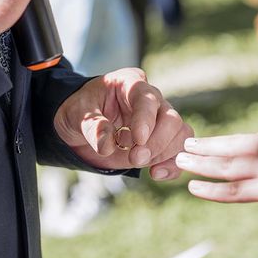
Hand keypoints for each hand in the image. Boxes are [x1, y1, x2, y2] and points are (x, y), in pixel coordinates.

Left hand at [55, 68, 193, 180]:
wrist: (81, 127)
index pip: (147, 99)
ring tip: (138, 162)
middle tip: (135, 158)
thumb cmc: (81, 112)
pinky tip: (155, 173)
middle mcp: (151, 99)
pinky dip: (172, 165)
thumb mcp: (76, 114)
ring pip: (180, 135)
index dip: (146, 120)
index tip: (138, 140)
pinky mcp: (162, 141)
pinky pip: (178, 151)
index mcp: (131, 83)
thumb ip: (91, 126)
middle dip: (157, 142)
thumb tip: (107, 146)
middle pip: (171, 118)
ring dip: (164, 154)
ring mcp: (160, 120)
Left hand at [176, 121, 257, 209]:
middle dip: (206, 148)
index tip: (213, 147)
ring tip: (179, 161)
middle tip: (183, 146)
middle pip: (231, 146)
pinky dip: (212, 189)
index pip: (251, 140)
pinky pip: (234, 190)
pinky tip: (194, 188)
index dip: (228, 145)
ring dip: (201, 164)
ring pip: (226, 165)